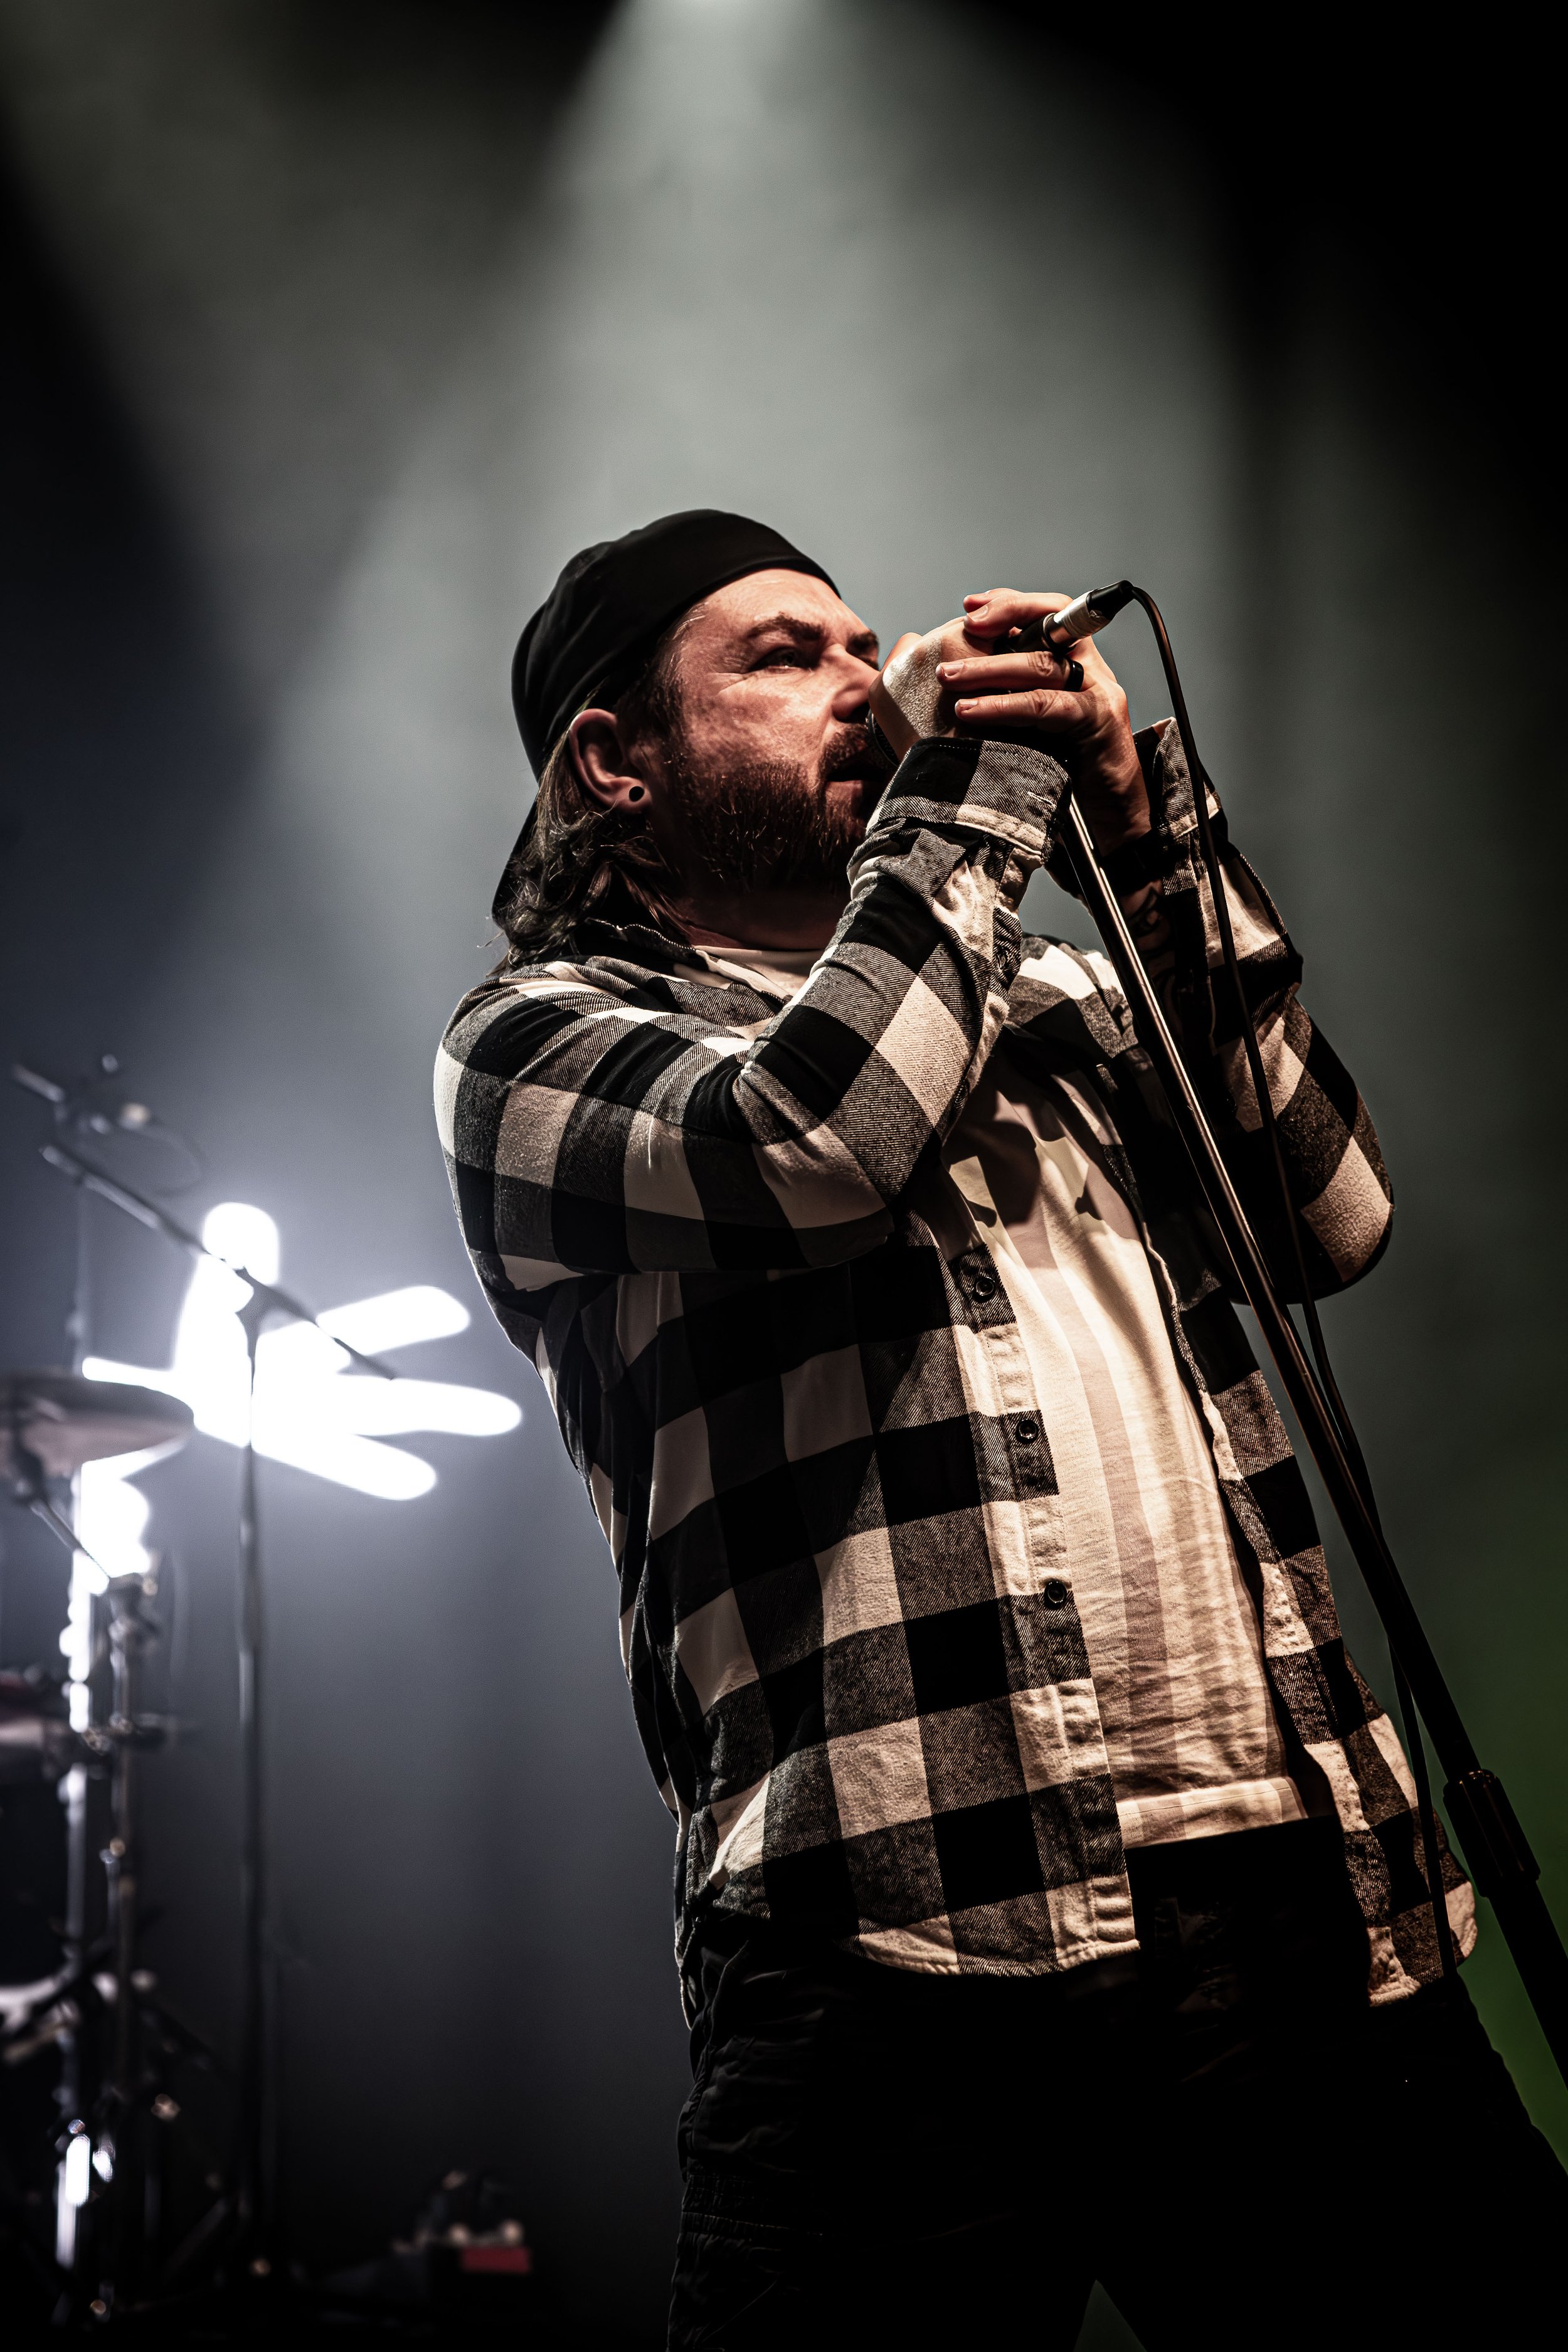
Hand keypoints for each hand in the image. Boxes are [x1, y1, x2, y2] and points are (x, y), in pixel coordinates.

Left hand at [872, 590, 1149, 854]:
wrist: (1111, 813)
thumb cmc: (1062, 767)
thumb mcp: (1028, 723)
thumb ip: (1002, 694)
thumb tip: (948, 676)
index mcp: (1072, 660)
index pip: (1044, 611)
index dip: (1008, 603)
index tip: (968, 608)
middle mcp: (1089, 668)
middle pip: (1049, 623)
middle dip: (1000, 621)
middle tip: (955, 632)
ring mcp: (1097, 692)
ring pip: (1042, 665)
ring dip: (990, 669)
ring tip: (949, 679)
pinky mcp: (1097, 721)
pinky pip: (1047, 705)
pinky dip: (1007, 706)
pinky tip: (972, 713)